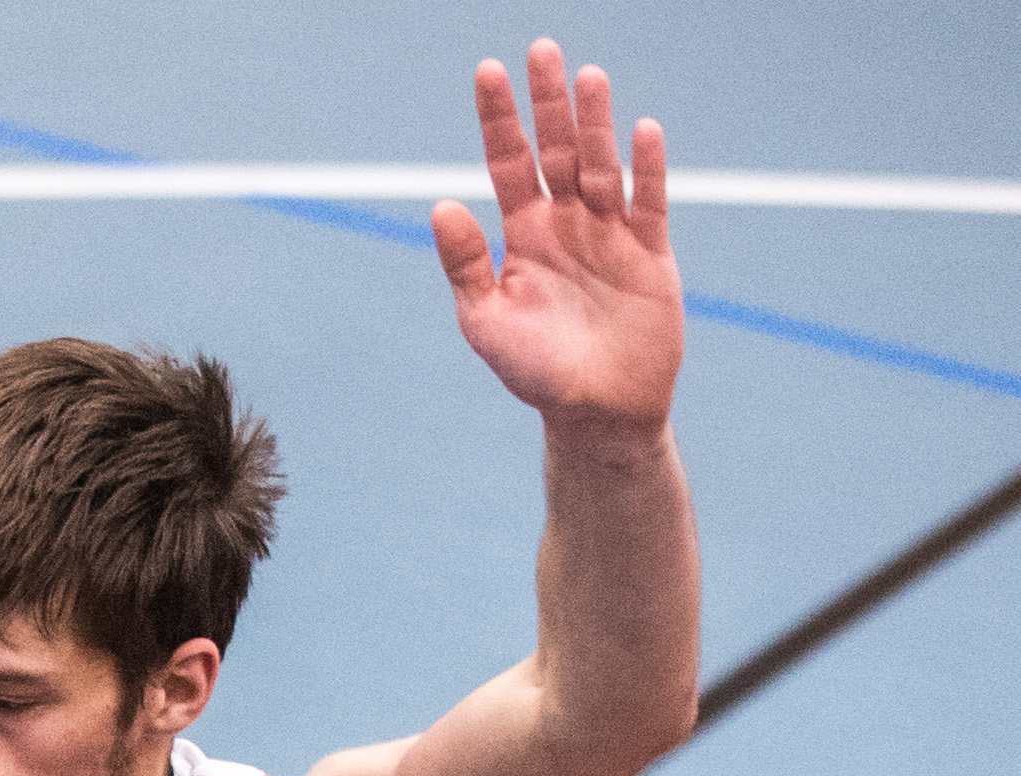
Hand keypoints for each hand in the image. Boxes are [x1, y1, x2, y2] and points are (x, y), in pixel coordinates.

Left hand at [432, 42, 679, 434]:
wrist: (596, 413)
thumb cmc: (535, 372)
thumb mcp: (486, 322)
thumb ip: (465, 265)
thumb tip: (439, 204)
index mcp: (523, 236)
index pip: (508, 163)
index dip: (499, 119)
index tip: (488, 71)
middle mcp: (566, 224)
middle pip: (557, 149)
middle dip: (548, 102)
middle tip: (541, 48)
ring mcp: (610, 232)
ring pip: (601, 164)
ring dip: (595, 123)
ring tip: (586, 77)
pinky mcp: (650, 251)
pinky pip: (650, 199)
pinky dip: (646, 167)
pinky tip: (641, 131)